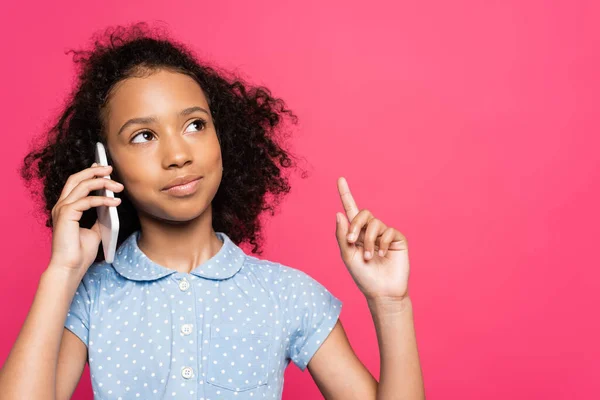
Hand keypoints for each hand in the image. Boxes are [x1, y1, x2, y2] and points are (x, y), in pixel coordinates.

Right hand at [48, 162, 123, 274]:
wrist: (70, 267)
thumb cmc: (80, 252)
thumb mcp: (95, 230)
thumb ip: (100, 217)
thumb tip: (111, 205)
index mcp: (66, 207)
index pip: (76, 183)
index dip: (89, 172)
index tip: (103, 167)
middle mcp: (61, 205)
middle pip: (77, 178)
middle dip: (95, 171)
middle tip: (111, 168)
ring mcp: (62, 209)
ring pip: (83, 185)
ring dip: (103, 183)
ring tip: (119, 186)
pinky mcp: (66, 215)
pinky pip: (87, 201)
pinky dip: (103, 199)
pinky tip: (115, 201)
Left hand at [335, 177, 409, 301]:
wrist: (381, 292)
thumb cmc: (364, 276)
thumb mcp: (347, 256)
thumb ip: (342, 235)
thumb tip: (338, 213)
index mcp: (356, 233)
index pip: (350, 210)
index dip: (345, 194)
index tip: (340, 179)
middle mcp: (370, 230)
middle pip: (363, 213)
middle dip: (355, 225)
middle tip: (352, 241)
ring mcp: (384, 234)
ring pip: (374, 223)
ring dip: (368, 240)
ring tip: (368, 256)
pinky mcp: (397, 239)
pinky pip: (388, 231)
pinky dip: (381, 242)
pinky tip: (381, 255)